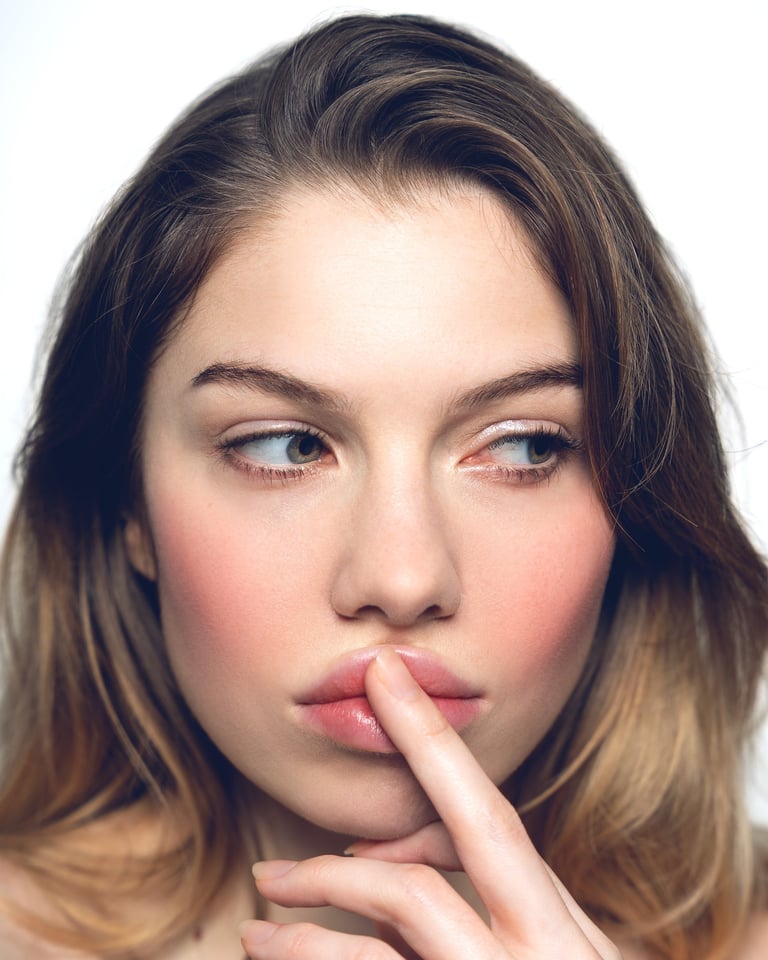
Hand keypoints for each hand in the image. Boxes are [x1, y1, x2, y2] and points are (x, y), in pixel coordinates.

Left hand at [240, 647, 621, 958]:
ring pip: (383, 957)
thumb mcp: (568, 953)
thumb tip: (407, 866)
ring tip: (257, 938)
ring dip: (306, 946)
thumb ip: (499, 908)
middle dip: (330, 874)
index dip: (430, 742)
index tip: (385, 681)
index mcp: (556, 926)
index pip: (484, 816)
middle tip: (270, 868)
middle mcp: (530, 959)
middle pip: (415, 890)